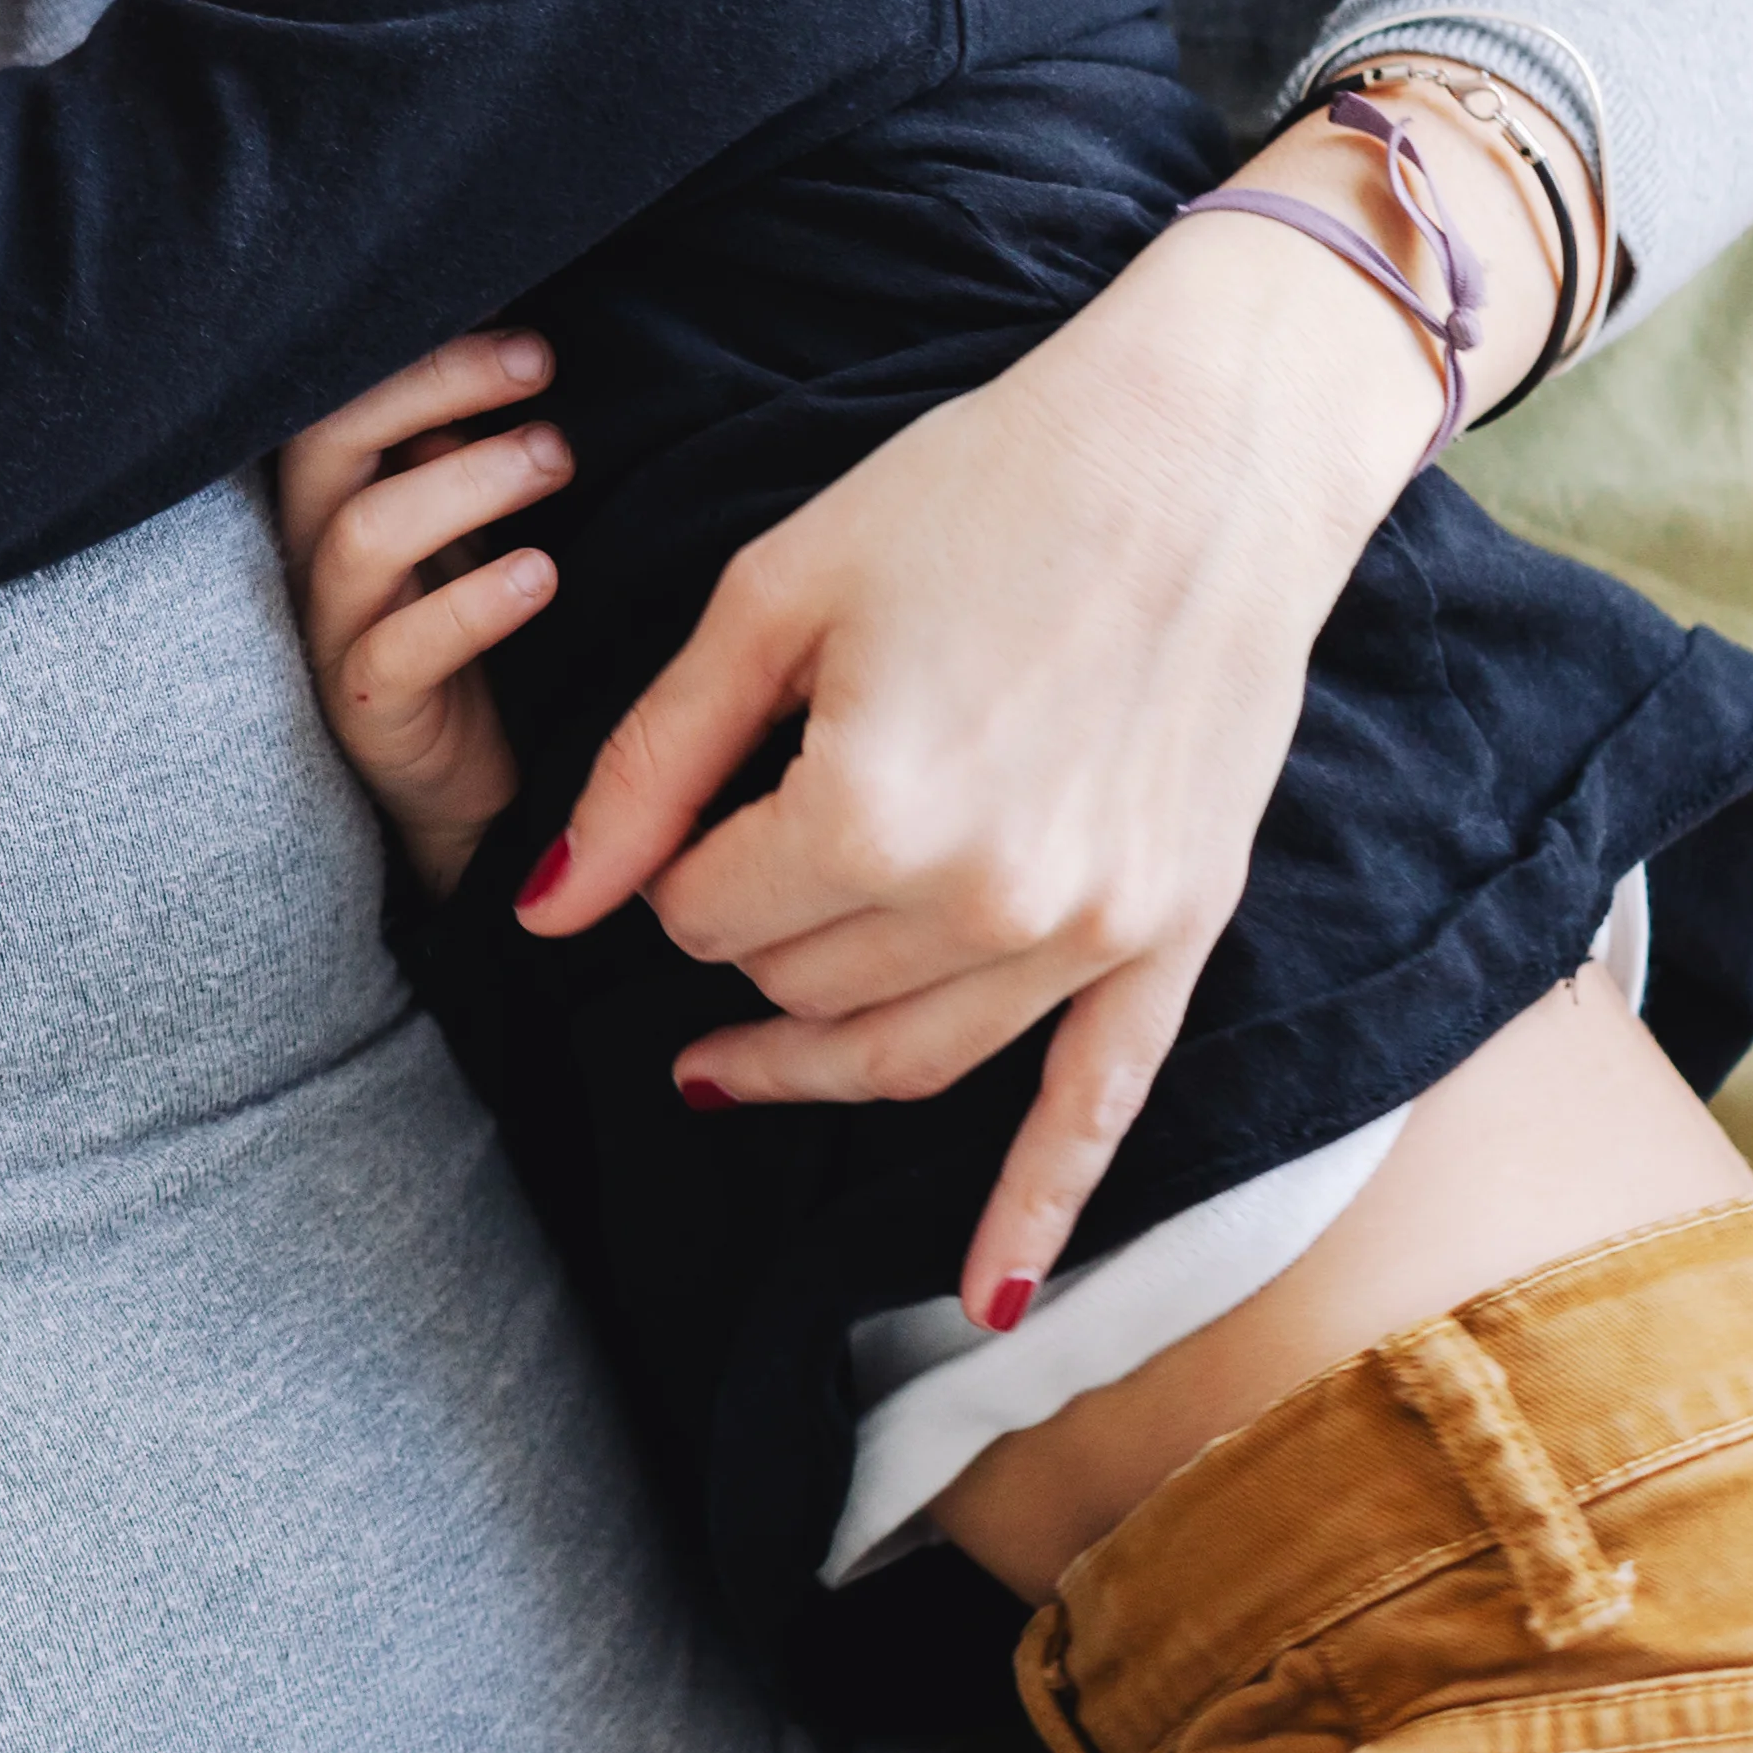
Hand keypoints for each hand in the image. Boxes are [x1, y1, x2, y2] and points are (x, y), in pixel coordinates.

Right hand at [269, 331, 570, 891]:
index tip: (522, 330)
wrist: (474, 784)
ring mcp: (332, 632)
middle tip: (541, 368)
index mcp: (336, 493)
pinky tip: (542, 574)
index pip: (340, 390)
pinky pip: (400, 650)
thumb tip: (520, 335)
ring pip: (363, 533)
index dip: (420, 348)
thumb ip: (467, 442)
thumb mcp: (471, 520)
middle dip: (437, 384)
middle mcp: (313, 552)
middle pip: (329, 439)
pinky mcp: (368, 710)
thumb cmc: (476, 626)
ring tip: (556, 458)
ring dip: (468, 481)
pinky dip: (474, 604)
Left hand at [518, 208, 1428, 1321]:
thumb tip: (544, 912)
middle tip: (725, 869)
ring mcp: (1096, 933)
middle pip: (798, 985)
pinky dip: (1034, 1215)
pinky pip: (1099, 1110)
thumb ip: (648, 771)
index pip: (703, 913)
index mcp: (874, 812)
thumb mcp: (771, 598)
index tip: (690, 807)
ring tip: (728, 1062)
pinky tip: (982, 1302)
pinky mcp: (1176, 933)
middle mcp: (991, 899)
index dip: (672, 868)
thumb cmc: (975, 490)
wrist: (1208, 450)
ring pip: (907, 1055)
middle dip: (742, 935)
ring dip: (813, 1056)